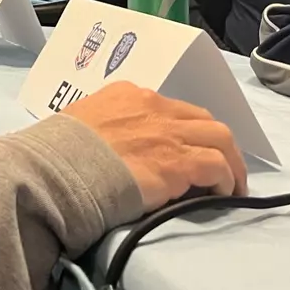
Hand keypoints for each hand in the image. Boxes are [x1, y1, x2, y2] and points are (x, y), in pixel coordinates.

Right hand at [64, 82, 247, 210]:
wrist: (58, 170)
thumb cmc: (59, 152)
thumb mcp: (80, 123)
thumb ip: (104, 128)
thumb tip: (112, 147)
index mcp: (128, 94)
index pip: (172, 108)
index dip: (186, 130)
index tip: (187, 150)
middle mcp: (154, 106)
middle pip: (203, 119)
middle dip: (218, 142)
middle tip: (222, 167)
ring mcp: (169, 132)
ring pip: (220, 137)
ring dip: (231, 162)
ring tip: (231, 185)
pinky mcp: (178, 161)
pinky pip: (217, 166)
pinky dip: (226, 179)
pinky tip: (222, 195)